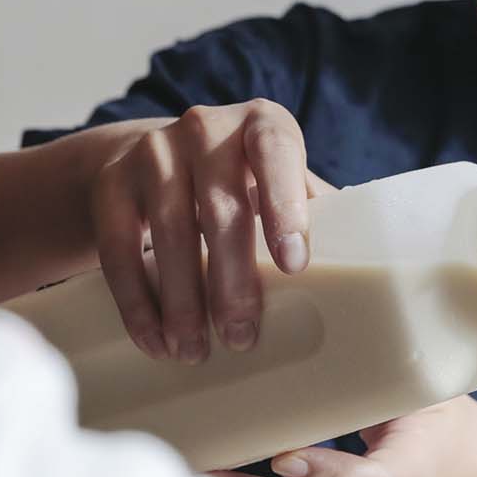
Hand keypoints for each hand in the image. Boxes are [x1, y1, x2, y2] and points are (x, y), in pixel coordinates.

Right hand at [86, 101, 323, 362]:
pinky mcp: (111, 184)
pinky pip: (119, 249)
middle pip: (219, 207)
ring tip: (194, 350)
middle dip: (231, 279)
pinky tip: (155, 340)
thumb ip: (313, 213)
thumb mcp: (278, 182)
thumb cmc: (240, 181)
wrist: (151, 157)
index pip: (275, 154)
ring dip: (182, 300)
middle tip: (241, 338)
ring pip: (168, 231)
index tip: (294, 266)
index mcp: (262, 125)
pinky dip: (137, 302)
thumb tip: (365, 276)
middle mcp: (205, 127)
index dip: (284, 206)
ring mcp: (152, 151)